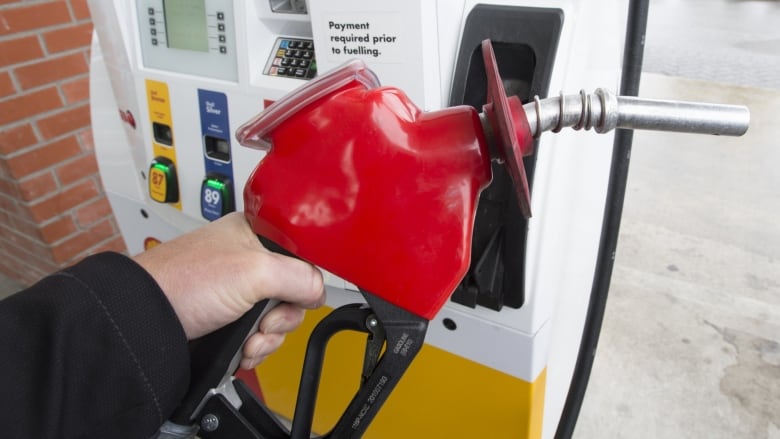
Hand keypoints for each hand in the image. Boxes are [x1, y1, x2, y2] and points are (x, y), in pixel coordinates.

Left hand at [133, 212, 325, 368]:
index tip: (302, 294)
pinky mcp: (229, 319)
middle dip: (282, 316)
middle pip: (293, 292)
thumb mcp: (253, 271)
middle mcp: (249, 262)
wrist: (145, 321)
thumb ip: (298, 277)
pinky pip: (260, 336)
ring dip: (268, 337)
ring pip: (278, 319)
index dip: (305, 278)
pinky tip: (242, 348)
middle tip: (265, 319)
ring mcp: (239, 293)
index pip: (301, 254)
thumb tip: (319, 292)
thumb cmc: (182, 281)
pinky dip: (255, 347)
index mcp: (254, 235)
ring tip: (248, 338)